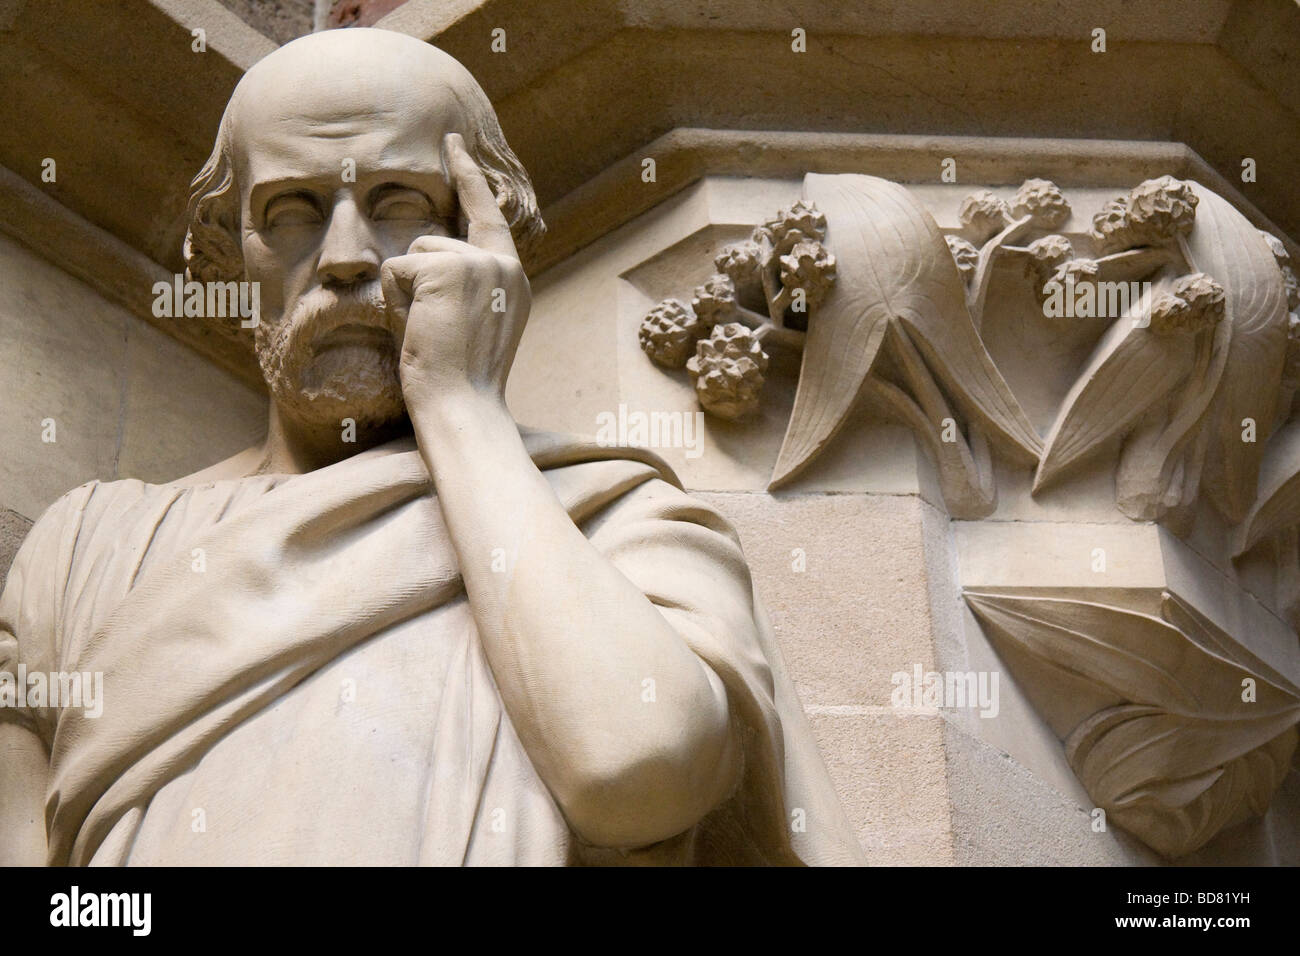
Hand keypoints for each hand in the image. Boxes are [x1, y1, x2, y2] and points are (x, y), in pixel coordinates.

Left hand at [380, 132, 530, 411]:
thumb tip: (420, 256)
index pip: (486, 213)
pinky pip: (395, 270)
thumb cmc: (460, 380)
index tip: (452, 141)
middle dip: (415, 283)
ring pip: (411, 254)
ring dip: (405, 294)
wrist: (462, 405)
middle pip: (432, 241)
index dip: (467, 176)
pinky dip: (395, 302)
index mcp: (512, 277)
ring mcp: (477, 262)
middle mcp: (502, 263)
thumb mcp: (472, 321)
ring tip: (428, 332)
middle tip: (432, 333)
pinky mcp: (446, 268)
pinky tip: (419, 328)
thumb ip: (460, 283)